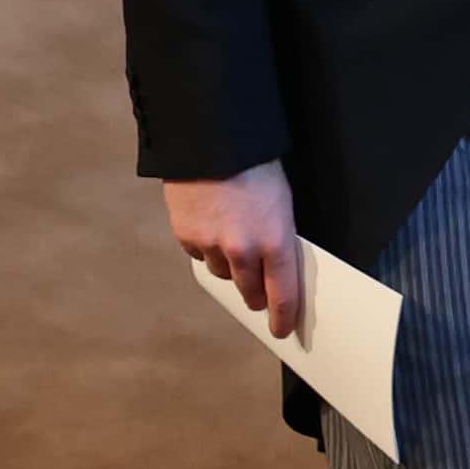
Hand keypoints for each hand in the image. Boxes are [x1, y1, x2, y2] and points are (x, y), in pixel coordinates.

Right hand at [164, 158, 302, 338]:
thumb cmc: (256, 165)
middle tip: (258, 293)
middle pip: (250, 292)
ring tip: (232, 242)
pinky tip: (211, 225)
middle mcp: (243, 250)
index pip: (282, 295)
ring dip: (229, 267)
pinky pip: (199, 254)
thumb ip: (279, 237)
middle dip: (255, 294)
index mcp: (276, 241)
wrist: (212, 139)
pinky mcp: (186, 234)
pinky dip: (205, 247)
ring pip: (222, 274)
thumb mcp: (282, 202)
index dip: (283, 317)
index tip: (282, 329)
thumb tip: (276, 265)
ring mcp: (211, 244)